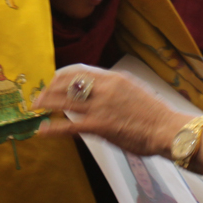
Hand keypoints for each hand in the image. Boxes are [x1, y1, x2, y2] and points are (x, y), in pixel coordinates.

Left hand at [33, 65, 191, 157]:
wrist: (168, 129)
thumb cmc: (155, 115)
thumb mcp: (134, 92)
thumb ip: (116, 91)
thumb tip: (102, 93)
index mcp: (114, 79)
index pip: (81, 72)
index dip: (63, 76)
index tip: (54, 81)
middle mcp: (105, 88)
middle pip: (68, 83)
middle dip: (50, 88)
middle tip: (40, 95)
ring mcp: (101, 106)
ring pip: (65, 101)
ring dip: (47, 103)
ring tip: (35, 108)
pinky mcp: (99, 125)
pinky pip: (70, 126)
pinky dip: (53, 128)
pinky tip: (42, 130)